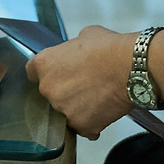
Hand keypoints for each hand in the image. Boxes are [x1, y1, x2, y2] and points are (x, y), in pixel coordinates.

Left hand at [26, 24, 136, 138]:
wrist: (131, 67)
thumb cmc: (110, 49)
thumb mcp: (84, 36)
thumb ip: (70, 49)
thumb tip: (75, 54)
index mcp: (45, 65)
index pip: (32, 71)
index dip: (46, 72)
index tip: (55, 73)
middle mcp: (49, 89)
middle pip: (50, 93)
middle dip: (64, 90)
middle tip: (84, 83)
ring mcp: (64, 110)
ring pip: (66, 112)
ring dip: (77, 107)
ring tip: (97, 96)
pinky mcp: (82, 125)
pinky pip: (83, 127)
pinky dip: (92, 122)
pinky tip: (103, 110)